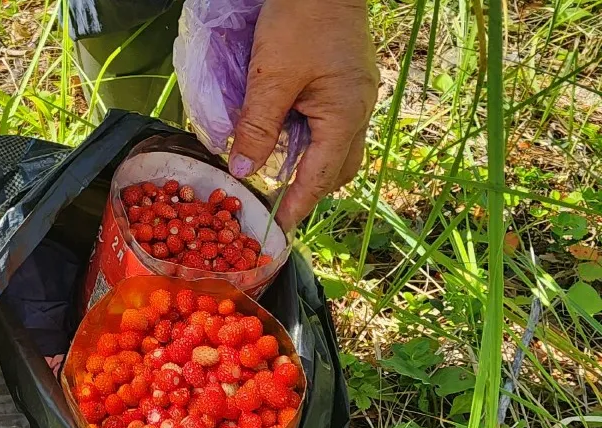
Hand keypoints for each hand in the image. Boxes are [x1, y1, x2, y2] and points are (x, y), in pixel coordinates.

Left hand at [228, 0, 378, 231]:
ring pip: (338, 146)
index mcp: (344, 117)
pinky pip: (334, 124)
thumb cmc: (300, 22)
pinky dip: (313, 138)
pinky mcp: (350, 81)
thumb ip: (258, 126)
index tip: (277, 230)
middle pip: (338, 168)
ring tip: (279, 170)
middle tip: (277, 200)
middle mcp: (359, 111)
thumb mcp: (271, 77)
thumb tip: (243, 169)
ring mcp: (359, 95)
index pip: (319, 178)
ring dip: (311, 163)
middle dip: (310, 189)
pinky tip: (290, 132)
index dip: (296, 206)